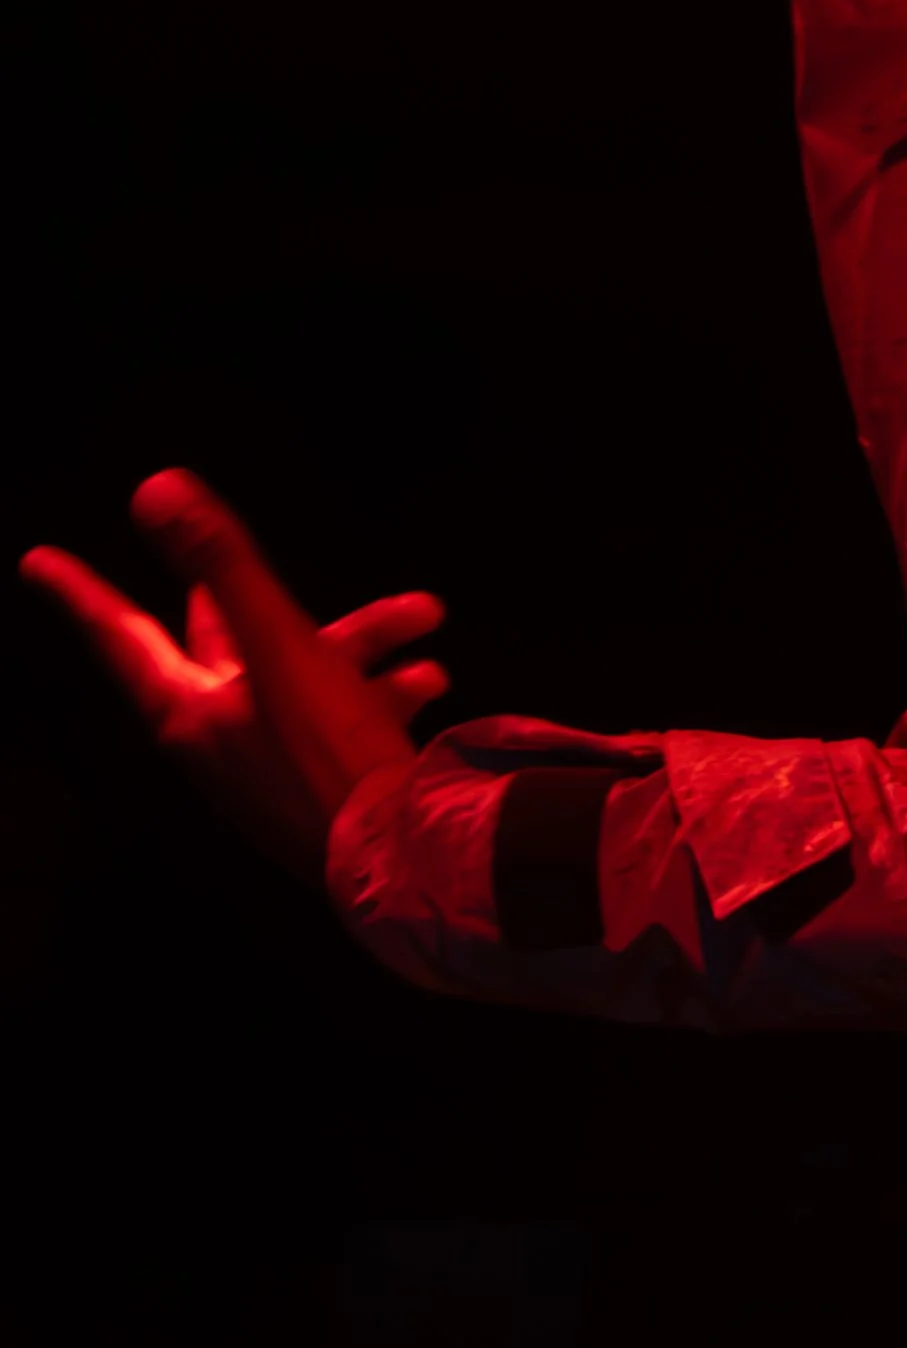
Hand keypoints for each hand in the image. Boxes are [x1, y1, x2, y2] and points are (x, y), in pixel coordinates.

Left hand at [22, 471, 445, 884]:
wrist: (405, 858)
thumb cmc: (331, 757)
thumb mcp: (281, 648)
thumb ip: (225, 565)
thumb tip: (156, 489)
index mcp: (192, 712)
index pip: (121, 638)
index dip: (81, 593)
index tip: (38, 562)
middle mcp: (220, 743)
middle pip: (222, 650)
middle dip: (252, 600)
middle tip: (235, 570)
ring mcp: (269, 772)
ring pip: (302, 680)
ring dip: (360, 644)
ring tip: (421, 617)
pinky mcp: (321, 793)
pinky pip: (342, 724)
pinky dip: (381, 693)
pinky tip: (428, 679)